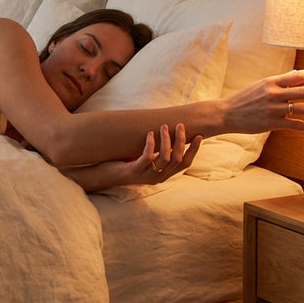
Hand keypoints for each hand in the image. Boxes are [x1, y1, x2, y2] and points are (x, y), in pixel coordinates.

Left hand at [58, 123, 200, 190]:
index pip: (185, 164)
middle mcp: (158, 177)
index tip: (199, 136)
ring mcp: (146, 176)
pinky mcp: (134, 172)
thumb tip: (168, 130)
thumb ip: (157, 150)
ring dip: (166, 140)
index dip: (194, 150)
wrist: (104, 175)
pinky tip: (149, 134)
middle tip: (180, 125)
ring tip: (163, 126)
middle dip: (181, 141)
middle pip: (178, 160)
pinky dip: (150, 145)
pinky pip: (147, 158)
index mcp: (163, 174)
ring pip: (165, 158)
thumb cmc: (125, 163)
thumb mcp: (145, 157)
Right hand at [223, 69, 303, 132]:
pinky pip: (295, 125)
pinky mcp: (271, 124)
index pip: (298, 76)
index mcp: (271, 81)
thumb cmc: (245, 99)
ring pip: (302, 108)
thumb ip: (280, 80)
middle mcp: (273, 94)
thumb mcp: (261, 84)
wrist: (227, 114)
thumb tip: (298, 73)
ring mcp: (273, 109)